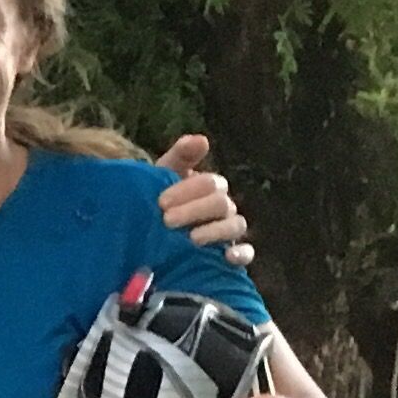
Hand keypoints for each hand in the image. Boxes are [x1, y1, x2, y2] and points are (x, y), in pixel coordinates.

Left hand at [153, 135, 256, 269]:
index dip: (188, 190)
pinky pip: (247, 253)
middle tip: (167, 221)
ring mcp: (230, 231)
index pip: (210, 183)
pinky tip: (228, 257)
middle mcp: (224, 207)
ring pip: (236, 225)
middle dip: (195, 210)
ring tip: (192, 239)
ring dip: (215, 231)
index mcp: (210, 187)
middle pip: (221, 203)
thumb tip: (202, 140)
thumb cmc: (160, 204)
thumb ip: (181, 156)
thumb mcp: (164, 177)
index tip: (161, 202)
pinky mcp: (233, 255)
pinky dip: (242, 254)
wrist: (150, 239)